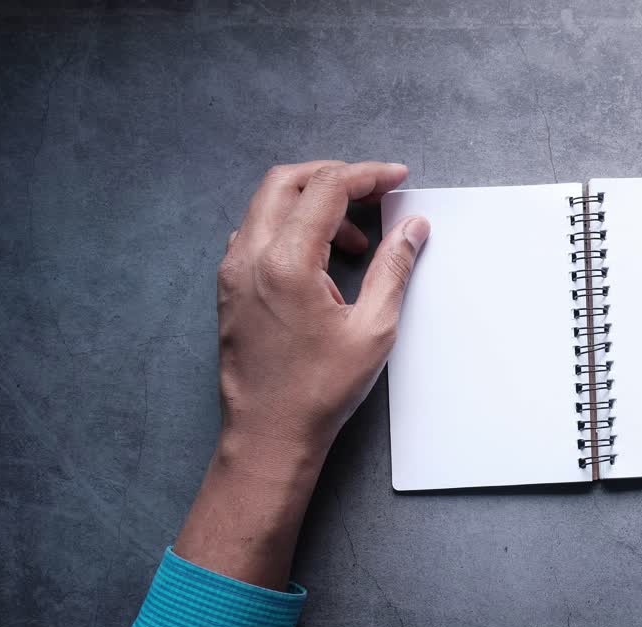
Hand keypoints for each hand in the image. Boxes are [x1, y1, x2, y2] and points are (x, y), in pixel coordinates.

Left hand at [175, 161, 429, 588]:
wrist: (269, 435)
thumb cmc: (318, 392)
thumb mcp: (373, 330)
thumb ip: (393, 269)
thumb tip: (411, 229)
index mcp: (285, 262)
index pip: (326, 189)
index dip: (367, 176)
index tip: (396, 179)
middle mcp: (250, 257)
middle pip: (288, 182)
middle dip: (335, 177)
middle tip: (375, 193)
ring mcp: (233, 272)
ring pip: (268, 205)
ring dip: (313, 204)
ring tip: (356, 242)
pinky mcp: (230, 288)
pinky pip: (257, 234)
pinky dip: (290, 228)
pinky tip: (320, 260)